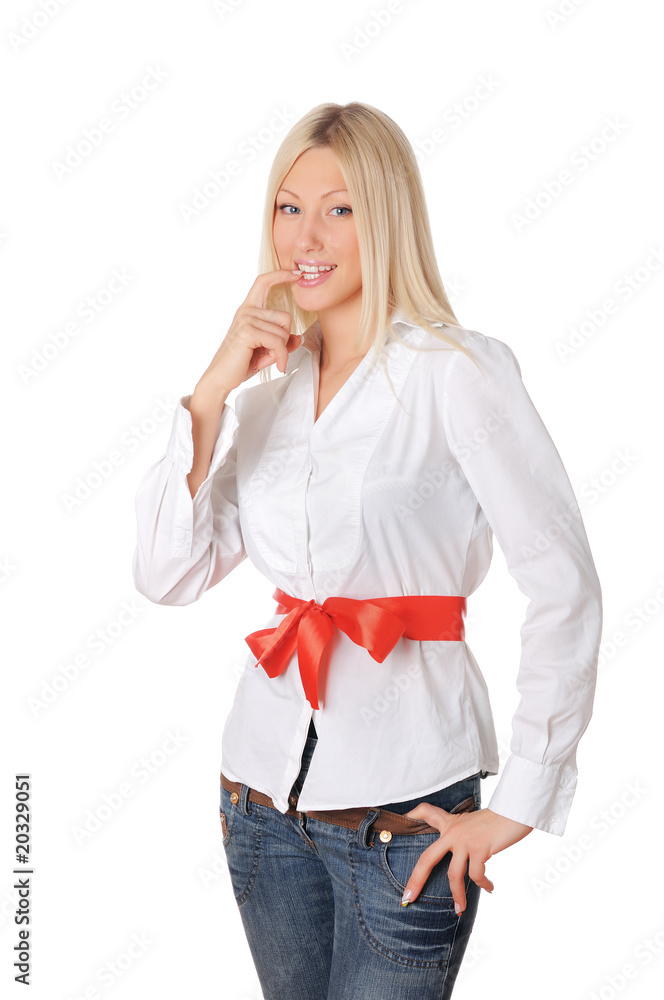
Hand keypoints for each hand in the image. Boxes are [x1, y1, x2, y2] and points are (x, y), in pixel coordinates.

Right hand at [195, 267, 302, 397]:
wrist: (221, 378)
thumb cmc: (241, 362)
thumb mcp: (266, 350)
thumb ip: (282, 342)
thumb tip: (298, 338)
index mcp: (248, 309)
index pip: (263, 282)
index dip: (280, 275)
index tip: (296, 274)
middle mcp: (246, 311)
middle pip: (286, 317)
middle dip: (285, 340)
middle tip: (272, 354)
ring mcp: (246, 319)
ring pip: (283, 333)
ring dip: (281, 352)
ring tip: (269, 361)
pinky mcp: (248, 332)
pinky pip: (278, 342)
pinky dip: (281, 357)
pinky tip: (278, 366)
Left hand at [400, 805, 532, 914]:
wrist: (514, 811)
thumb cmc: (496, 819)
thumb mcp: (472, 820)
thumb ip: (461, 830)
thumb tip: (458, 848)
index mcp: (450, 824)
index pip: (426, 814)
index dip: (410, 817)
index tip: (401, 822)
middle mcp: (453, 832)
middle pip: (427, 859)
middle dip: (416, 880)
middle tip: (407, 898)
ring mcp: (465, 841)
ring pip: (454, 875)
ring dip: (457, 896)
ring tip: (459, 909)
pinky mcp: (480, 848)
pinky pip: (476, 874)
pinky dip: (483, 884)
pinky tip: (490, 887)